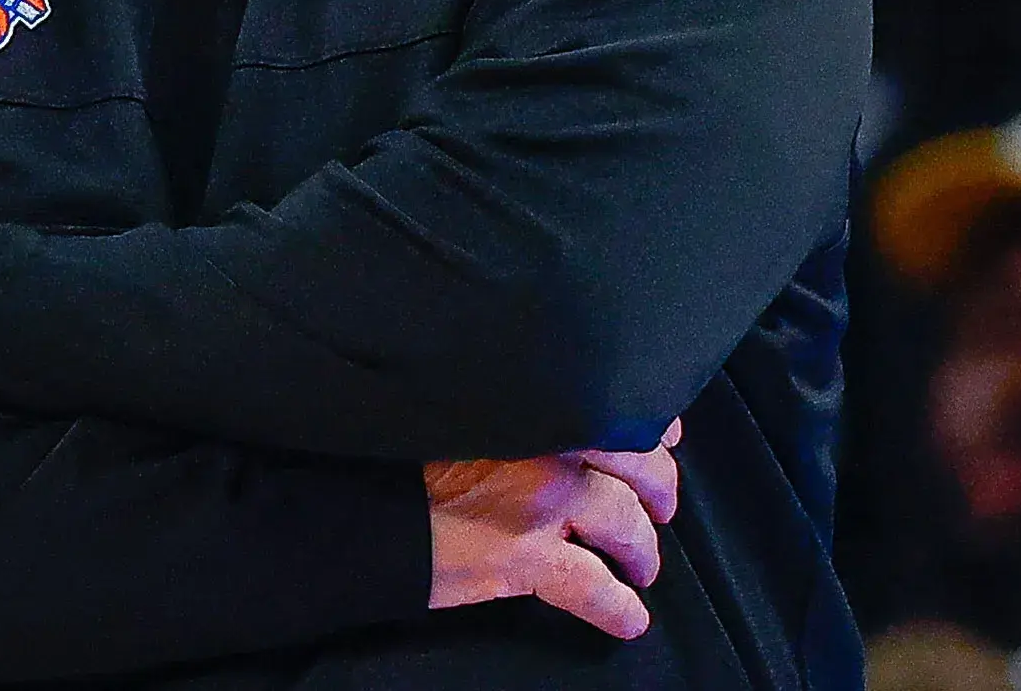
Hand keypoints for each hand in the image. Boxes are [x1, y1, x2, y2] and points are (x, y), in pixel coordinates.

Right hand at [425, 420, 682, 639]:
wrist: (360, 497)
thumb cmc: (404, 448)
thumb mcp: (466, 402)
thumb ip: (517, 405)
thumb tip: (552, 412)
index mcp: (539, 401)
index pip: (620, 408)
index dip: (650, 430)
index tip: (661, 439)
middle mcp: (552, 444)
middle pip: (639, 467)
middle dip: (658, 491)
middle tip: (661, 508)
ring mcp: (544, 502)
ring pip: (626, 525)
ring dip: (643, 550)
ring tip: (643, 566)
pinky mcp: (528, 557)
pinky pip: (593, 588)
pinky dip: (618, 607)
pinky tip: (630, 619)